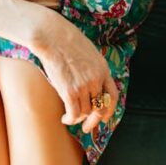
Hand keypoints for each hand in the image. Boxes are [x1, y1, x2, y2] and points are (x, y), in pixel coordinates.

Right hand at [32, 13, 118, 135]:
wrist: (52, 36)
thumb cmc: (66, 40)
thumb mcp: (89, 52)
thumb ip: (94, 69)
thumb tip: (93, 84)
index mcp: (103, 69)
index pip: (113, 96)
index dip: (109, 110)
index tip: (103, 117)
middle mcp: (96, 79)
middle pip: (100, 108)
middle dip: (94, 121)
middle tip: (87, 128)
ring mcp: (83, 86)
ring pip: (85, 112)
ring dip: (78, 118)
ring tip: (70, 117)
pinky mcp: (69, 91)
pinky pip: (74, 114)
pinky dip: (70, 119)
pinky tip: (65, 118)